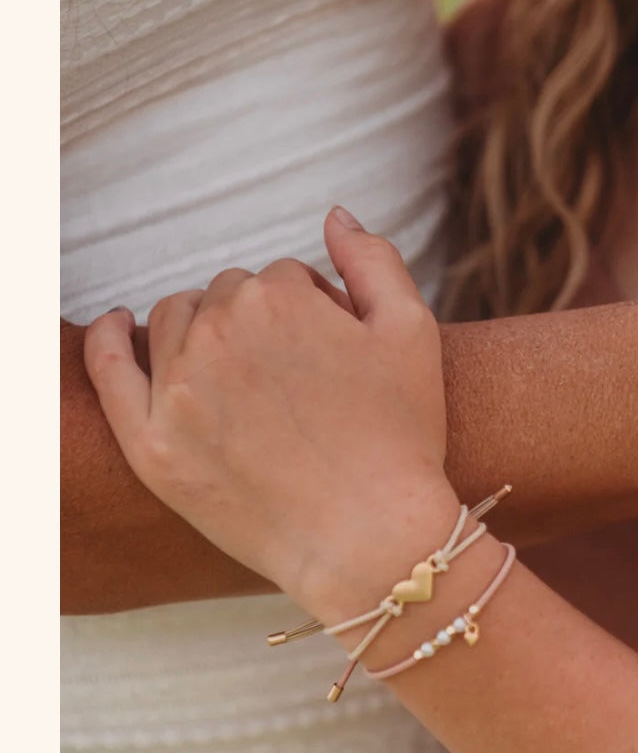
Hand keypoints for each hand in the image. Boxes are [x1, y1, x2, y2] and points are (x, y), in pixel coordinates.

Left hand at [83, 213, 449, 601]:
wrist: (372, 537)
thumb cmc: (403, 436)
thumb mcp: (413, 330)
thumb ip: (373, 259)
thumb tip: (334, 214)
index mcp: (278, 297)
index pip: (284, 280)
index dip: (317, 315)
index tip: (337, 359)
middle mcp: (216, 332)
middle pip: (226, 296)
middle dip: (261, 323)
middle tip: (301, 381)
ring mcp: (176, 389)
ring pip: (173, 323)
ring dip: (203, 332)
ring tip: (247, 380)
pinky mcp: (150, 444)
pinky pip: (109, 369)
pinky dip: (109, 339)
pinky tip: (118, 326)